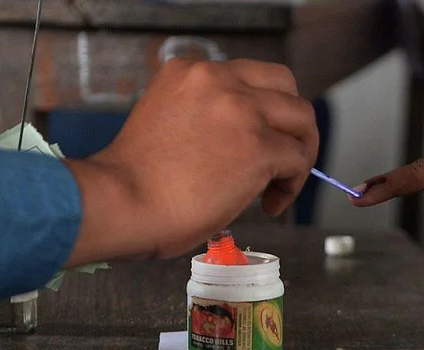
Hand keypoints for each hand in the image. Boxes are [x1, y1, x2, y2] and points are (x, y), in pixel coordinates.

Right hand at [65, 58, 318, 264]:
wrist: (121, 203)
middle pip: (286, 87)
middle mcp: (218, 80)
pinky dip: (292, 184)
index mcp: (190, 72)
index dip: (263, 112)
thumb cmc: (136, 182)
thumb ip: (205, 117)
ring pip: (301, 120)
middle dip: (292, 125)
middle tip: (285, 158)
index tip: (257, 141)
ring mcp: (241, 110)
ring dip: (299, 154)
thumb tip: (241, 141)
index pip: (250, 78)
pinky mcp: (258, 146)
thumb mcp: (168, 122)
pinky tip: (271, 203)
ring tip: (280, 185)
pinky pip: (297, 160)